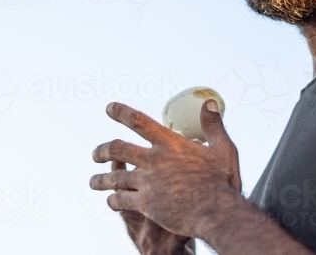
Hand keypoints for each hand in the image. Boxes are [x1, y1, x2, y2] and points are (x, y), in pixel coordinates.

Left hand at [90, 100, 241, 238]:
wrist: (216, 213)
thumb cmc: (222, 182)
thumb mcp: (222, 149)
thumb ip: (213, 125)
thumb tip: (209, 102)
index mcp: (170, 144)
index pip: (139, 121)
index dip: (121, 112)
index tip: (109, 108)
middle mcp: (154, 160)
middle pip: (118, 149)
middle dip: (102, 151)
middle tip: (96, 154)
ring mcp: (148, 182)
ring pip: (114, 177)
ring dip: (100, 179)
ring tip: (93, 181)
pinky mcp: (146, 204)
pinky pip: (121, 199)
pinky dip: (113, 200)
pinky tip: (111, 201)